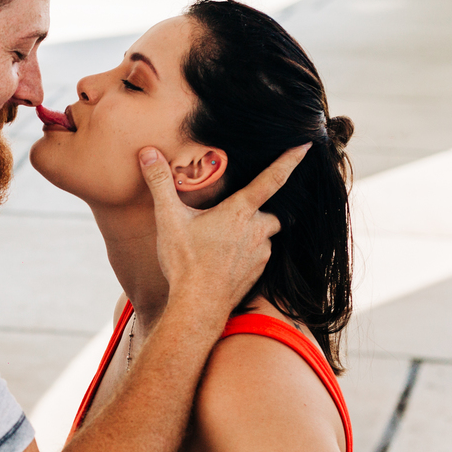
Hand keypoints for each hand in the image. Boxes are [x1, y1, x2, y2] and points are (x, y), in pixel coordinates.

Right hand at [138, 143, 308, 320]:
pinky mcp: (257, 274)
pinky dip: (246, 256)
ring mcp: (260, 254)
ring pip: (264, 237)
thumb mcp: (168, 219)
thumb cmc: (185, 261)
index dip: (288, 160)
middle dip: (258, 211)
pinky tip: (224, 263)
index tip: (305, 145)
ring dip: (250, 235)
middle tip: (233, 216)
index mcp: (239, 211)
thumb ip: (160, 184)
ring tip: (222, 243)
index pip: (271, 179)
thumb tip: (148, 153)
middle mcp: (256, 230)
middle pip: (270, 213)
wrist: (199, 306)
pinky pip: (258, 258)